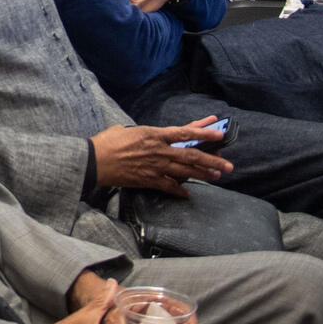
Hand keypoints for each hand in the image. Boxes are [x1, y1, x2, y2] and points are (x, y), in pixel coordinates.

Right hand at [88, 121, 232, 194]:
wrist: (93, 161)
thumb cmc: (106, 143)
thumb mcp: (126, 130)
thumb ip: (142, 133)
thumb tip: (148, 136)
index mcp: (153, 134)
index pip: (185, 132)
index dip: (203, 132)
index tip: (219, 133)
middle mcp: (158, 150)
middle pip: (191, 155)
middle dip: (212, 160)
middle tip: (228, 165)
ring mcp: (155, 166)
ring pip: (185, 171)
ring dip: (203, 174)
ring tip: (217, 176)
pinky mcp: (148, 180)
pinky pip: (169, 186)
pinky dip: (180, 190)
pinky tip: (189, 193)